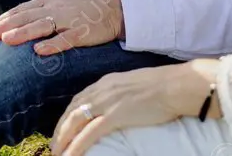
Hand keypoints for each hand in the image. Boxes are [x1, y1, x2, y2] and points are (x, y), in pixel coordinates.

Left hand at [0, 0, 124, 55]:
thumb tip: (11, 27)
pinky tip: (39, 51)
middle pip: (24, 17)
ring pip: (42, 25)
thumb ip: (36, 14)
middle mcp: (55, 7)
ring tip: (7, 41)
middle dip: (3, 27)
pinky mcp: (82, 31)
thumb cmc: (81, 9)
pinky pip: (65, 38)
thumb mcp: (56, 5)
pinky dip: (52, 44)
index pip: (18, 11)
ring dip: (23, 33)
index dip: (0, 21)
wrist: (114, 8)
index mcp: (46, 1)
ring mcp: (69, 19)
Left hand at [50, 59, 220, 155]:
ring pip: (75, 123)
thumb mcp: (135, 85)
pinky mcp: (115, 115)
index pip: (79, 99)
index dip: (67, 116)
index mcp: (106, 82)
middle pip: (72, 111)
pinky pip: (88, 134)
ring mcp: (107, 102)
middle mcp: (102, 90)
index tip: (62, 129)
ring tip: (58, 154)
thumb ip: (121, 94)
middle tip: (54, 147)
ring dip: (63, 140)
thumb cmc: (164, 87)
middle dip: (60, 130)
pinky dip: (76, 146)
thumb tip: (119, 107)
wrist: (176, 85)